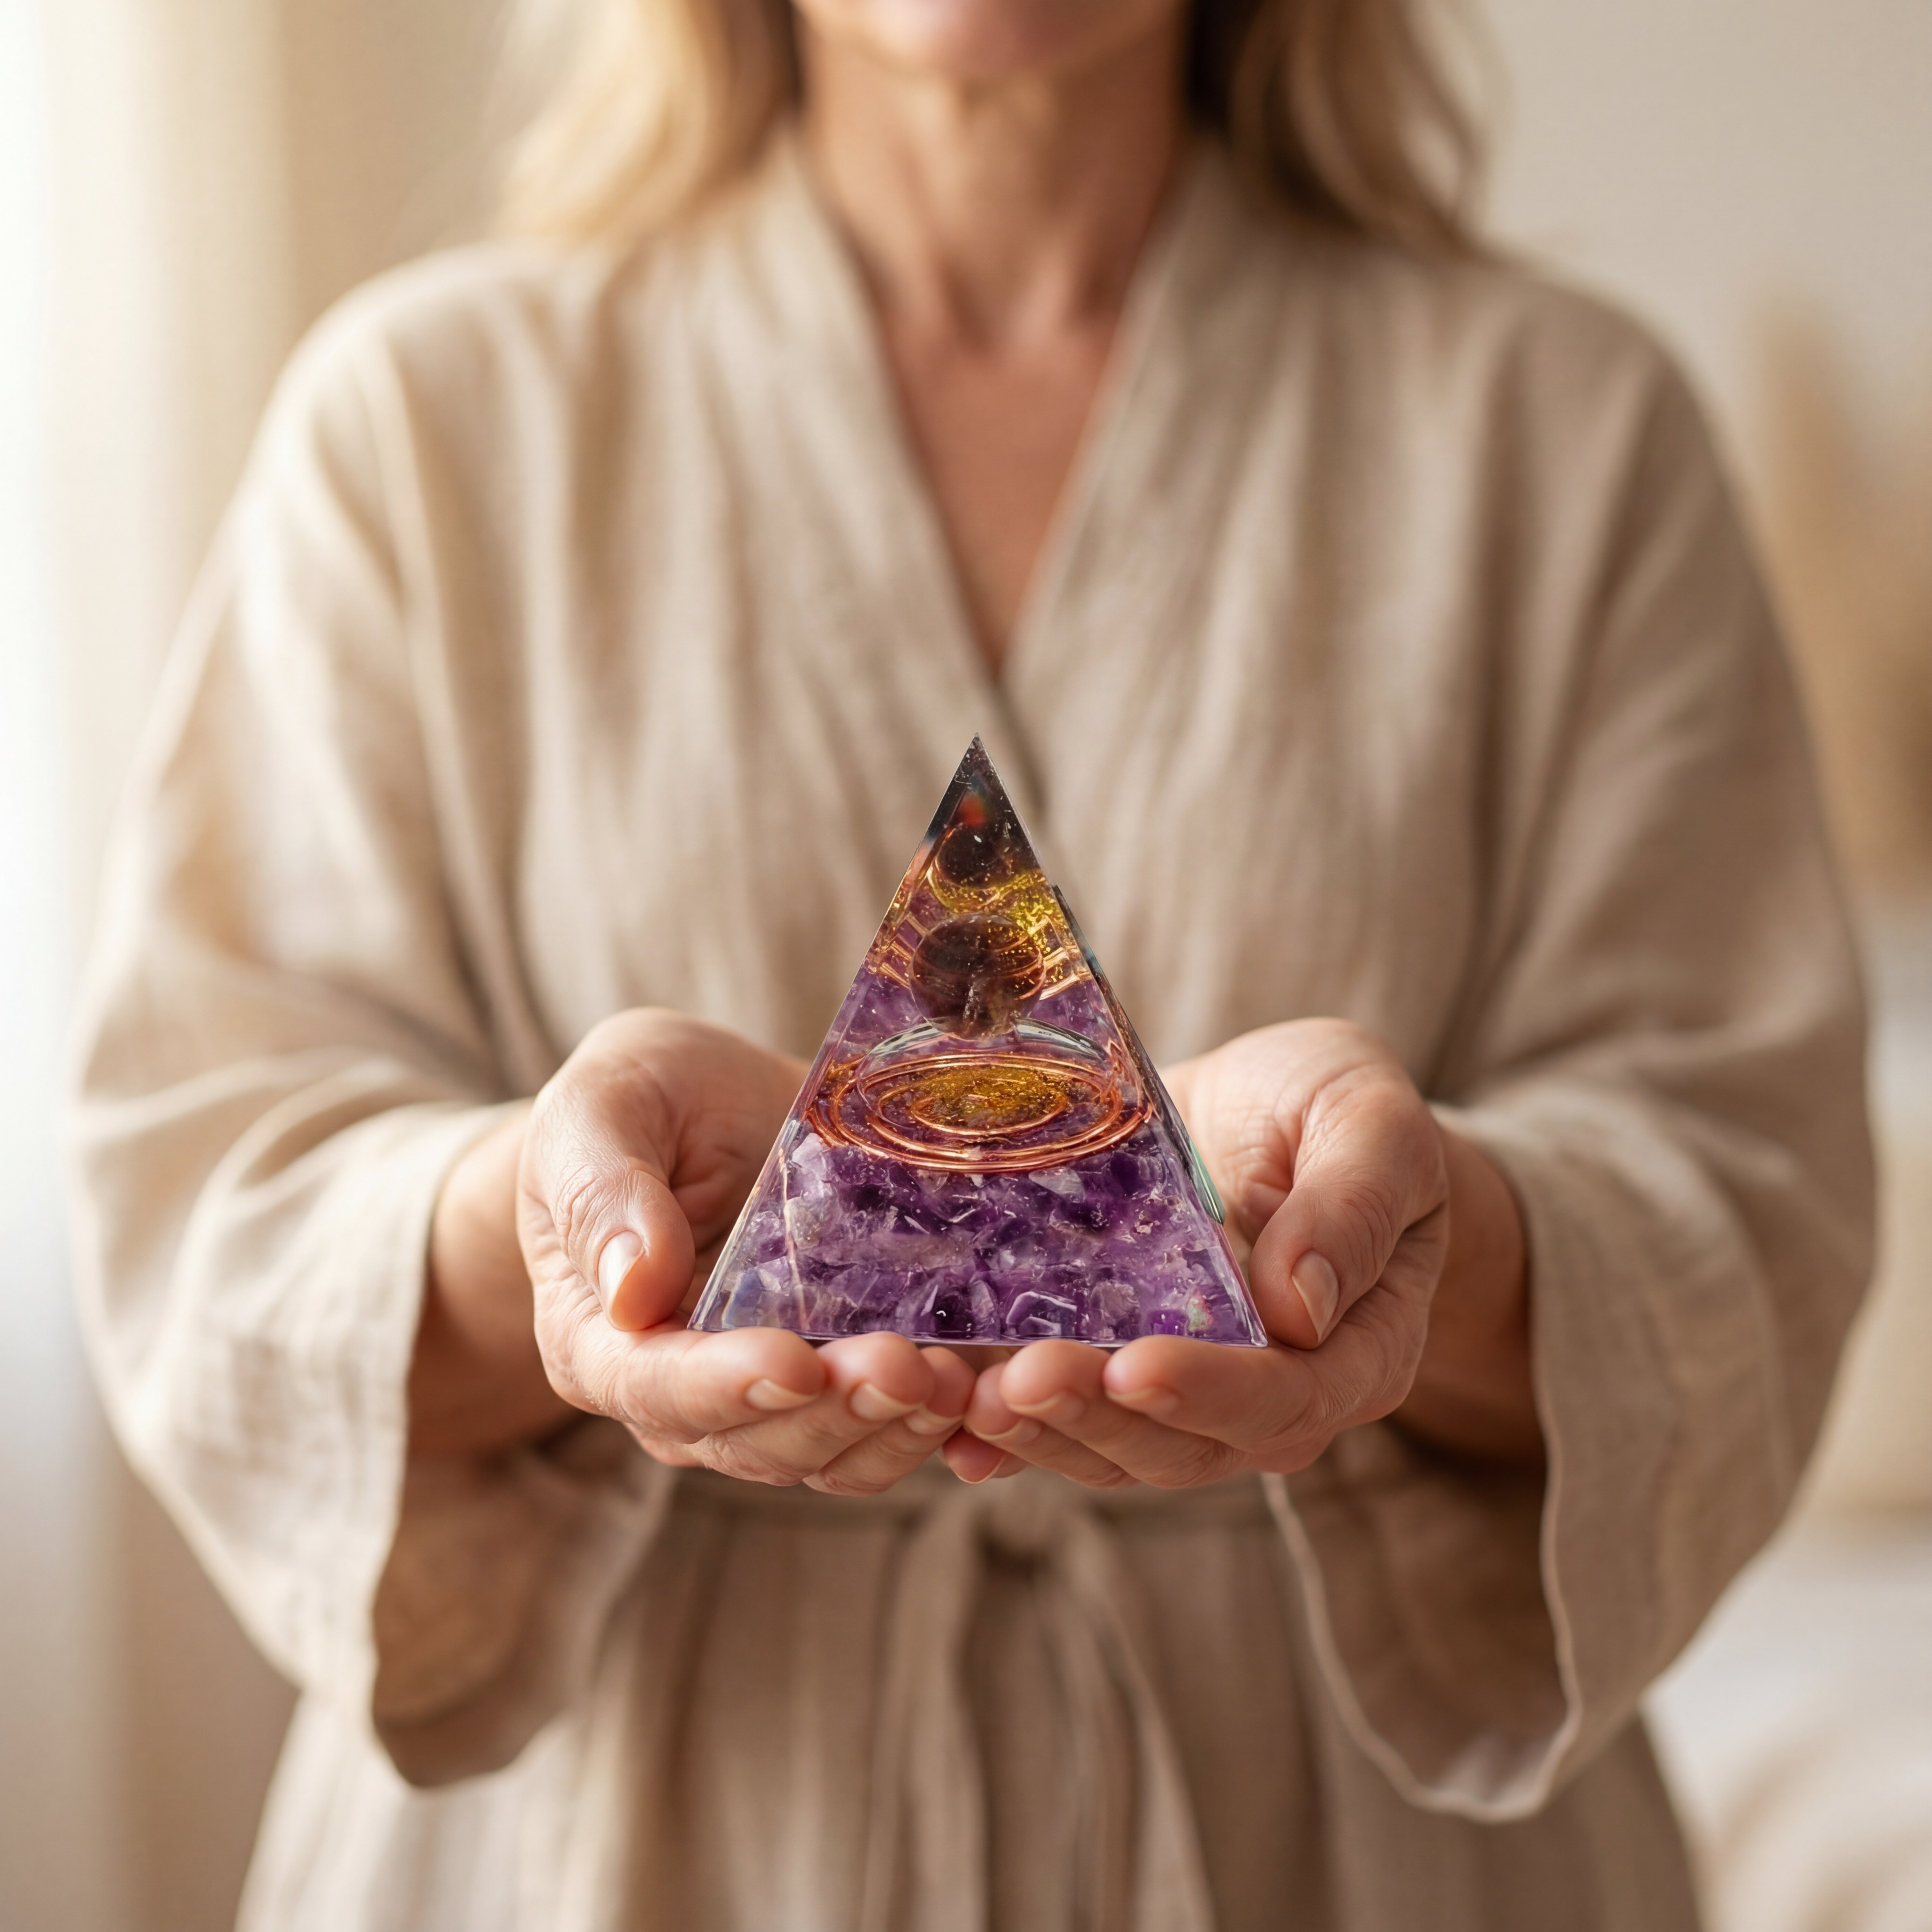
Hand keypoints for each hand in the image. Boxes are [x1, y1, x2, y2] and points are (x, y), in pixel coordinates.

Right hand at [519, 1009, 974, 1491]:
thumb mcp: (598, 1111)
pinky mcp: (851, 1373)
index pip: (657, 1388)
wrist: (708, 1104)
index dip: (725, 1387)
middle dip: (834, 1411)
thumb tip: (634, 1292)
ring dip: (897, 1427)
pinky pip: (896, 1428)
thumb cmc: (638, 1101)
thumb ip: (602, 1192)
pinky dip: (945, 1426)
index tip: (791, 1363)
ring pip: (834, 1451)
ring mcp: (777, 1393)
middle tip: (903, 1367)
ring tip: (954, 1381)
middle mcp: (688, 1391)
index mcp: (603, 1339)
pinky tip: (991, 1398)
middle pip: (758, 1438)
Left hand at [946, 1019, 1526, 1488]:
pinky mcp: (1108, 1368)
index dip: (1213, 1392)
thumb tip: (1305, 1308)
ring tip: (974, 1398)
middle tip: (1023, 1382)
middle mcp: (1266, 1395)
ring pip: (1112, 1446)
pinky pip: (1058, 1420)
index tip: (1141, 1364)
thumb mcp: (1370, 1122)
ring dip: (1041, 1431)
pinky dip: (1004, 1434)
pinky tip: (948, 1431)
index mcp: (1352, 1351)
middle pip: (1184, 1444)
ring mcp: (1179, 1392)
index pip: (1287, 1398)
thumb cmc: (1335, 1108)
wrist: (1268, 1107)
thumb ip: (1354, 1205)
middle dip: (1099, 1416)